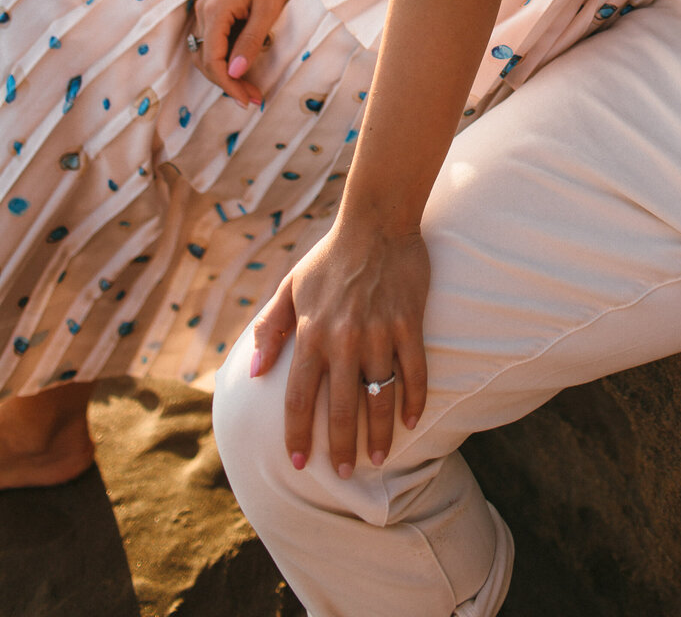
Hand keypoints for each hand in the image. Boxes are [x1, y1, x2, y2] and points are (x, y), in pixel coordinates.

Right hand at [191, 0, 301, 107]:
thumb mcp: (268, 10)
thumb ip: (250, 41)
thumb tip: (233, 73)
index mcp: (214, 10)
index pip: (212, 60)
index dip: (229, 84)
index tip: (249, 100)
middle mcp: (203, 10)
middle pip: (205, 59)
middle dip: (227, 83)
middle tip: (252, 99)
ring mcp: (207, 8)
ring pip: (206, 52)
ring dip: (225, 73)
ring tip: (249, 89)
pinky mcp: (215, 8)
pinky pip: (213, 41)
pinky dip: (225, 58)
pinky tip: (244, 68)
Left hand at [250, 217, 429, 475]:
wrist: (376, 220)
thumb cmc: (329, 256)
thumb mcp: (290, 287)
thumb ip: (270, 329)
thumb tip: (255, 372)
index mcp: (311, 333)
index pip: (300, 398)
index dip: (299, 434)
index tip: (298, 462)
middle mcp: (344, 339)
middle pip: (342, 407)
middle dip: (341, 446)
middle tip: (345, 472)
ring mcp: (379, 332)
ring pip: (379, 395)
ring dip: (378, 432)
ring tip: (377, 457)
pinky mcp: (408, 323)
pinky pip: (414, 371)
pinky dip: (413, 399)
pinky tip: (410, 421)